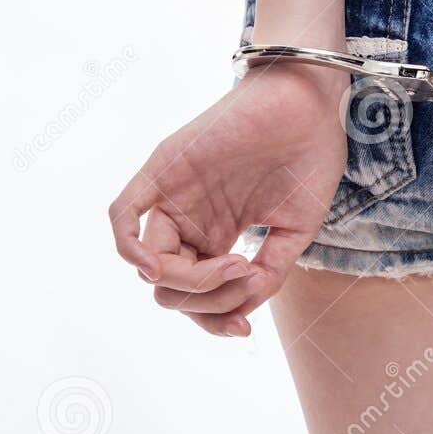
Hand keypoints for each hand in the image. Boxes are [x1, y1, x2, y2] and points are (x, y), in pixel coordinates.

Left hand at [108, 64, 347, 336]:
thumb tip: (240, 313)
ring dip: (184, 282)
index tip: (244, 331)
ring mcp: (173, 196)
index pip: (195, 296)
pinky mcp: (162, 169)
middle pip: (168, 287)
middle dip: (205, 301)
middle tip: (247, 277)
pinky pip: (122, 214)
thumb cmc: (310, 157)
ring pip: (148, 262)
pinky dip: (128, 245)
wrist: (310, 102)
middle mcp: (189, 220)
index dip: (213, 320)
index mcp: (217, 235)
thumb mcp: (295, 230)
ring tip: (232, 265)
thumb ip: (267, 273)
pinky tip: (156, 265)